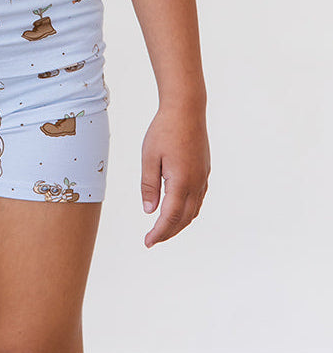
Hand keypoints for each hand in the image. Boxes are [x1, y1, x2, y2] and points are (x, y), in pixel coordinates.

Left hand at [140, 104, 208, 246]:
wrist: (186, 109)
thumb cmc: (164, 130)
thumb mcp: (149, 157)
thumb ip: (149, 185)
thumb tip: (149, 211)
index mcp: (181, 182)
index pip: (170, 217)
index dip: (158, 233)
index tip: (147, 242)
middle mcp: (196, 183)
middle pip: (183, 219)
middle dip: (168, 232)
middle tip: (152, 239)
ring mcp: (203, 177)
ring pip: (193, 211)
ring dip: (179, 223)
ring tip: (163, 229)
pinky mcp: (205, 171)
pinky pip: (198, 199)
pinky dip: (187, 211)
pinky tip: (177, 210)